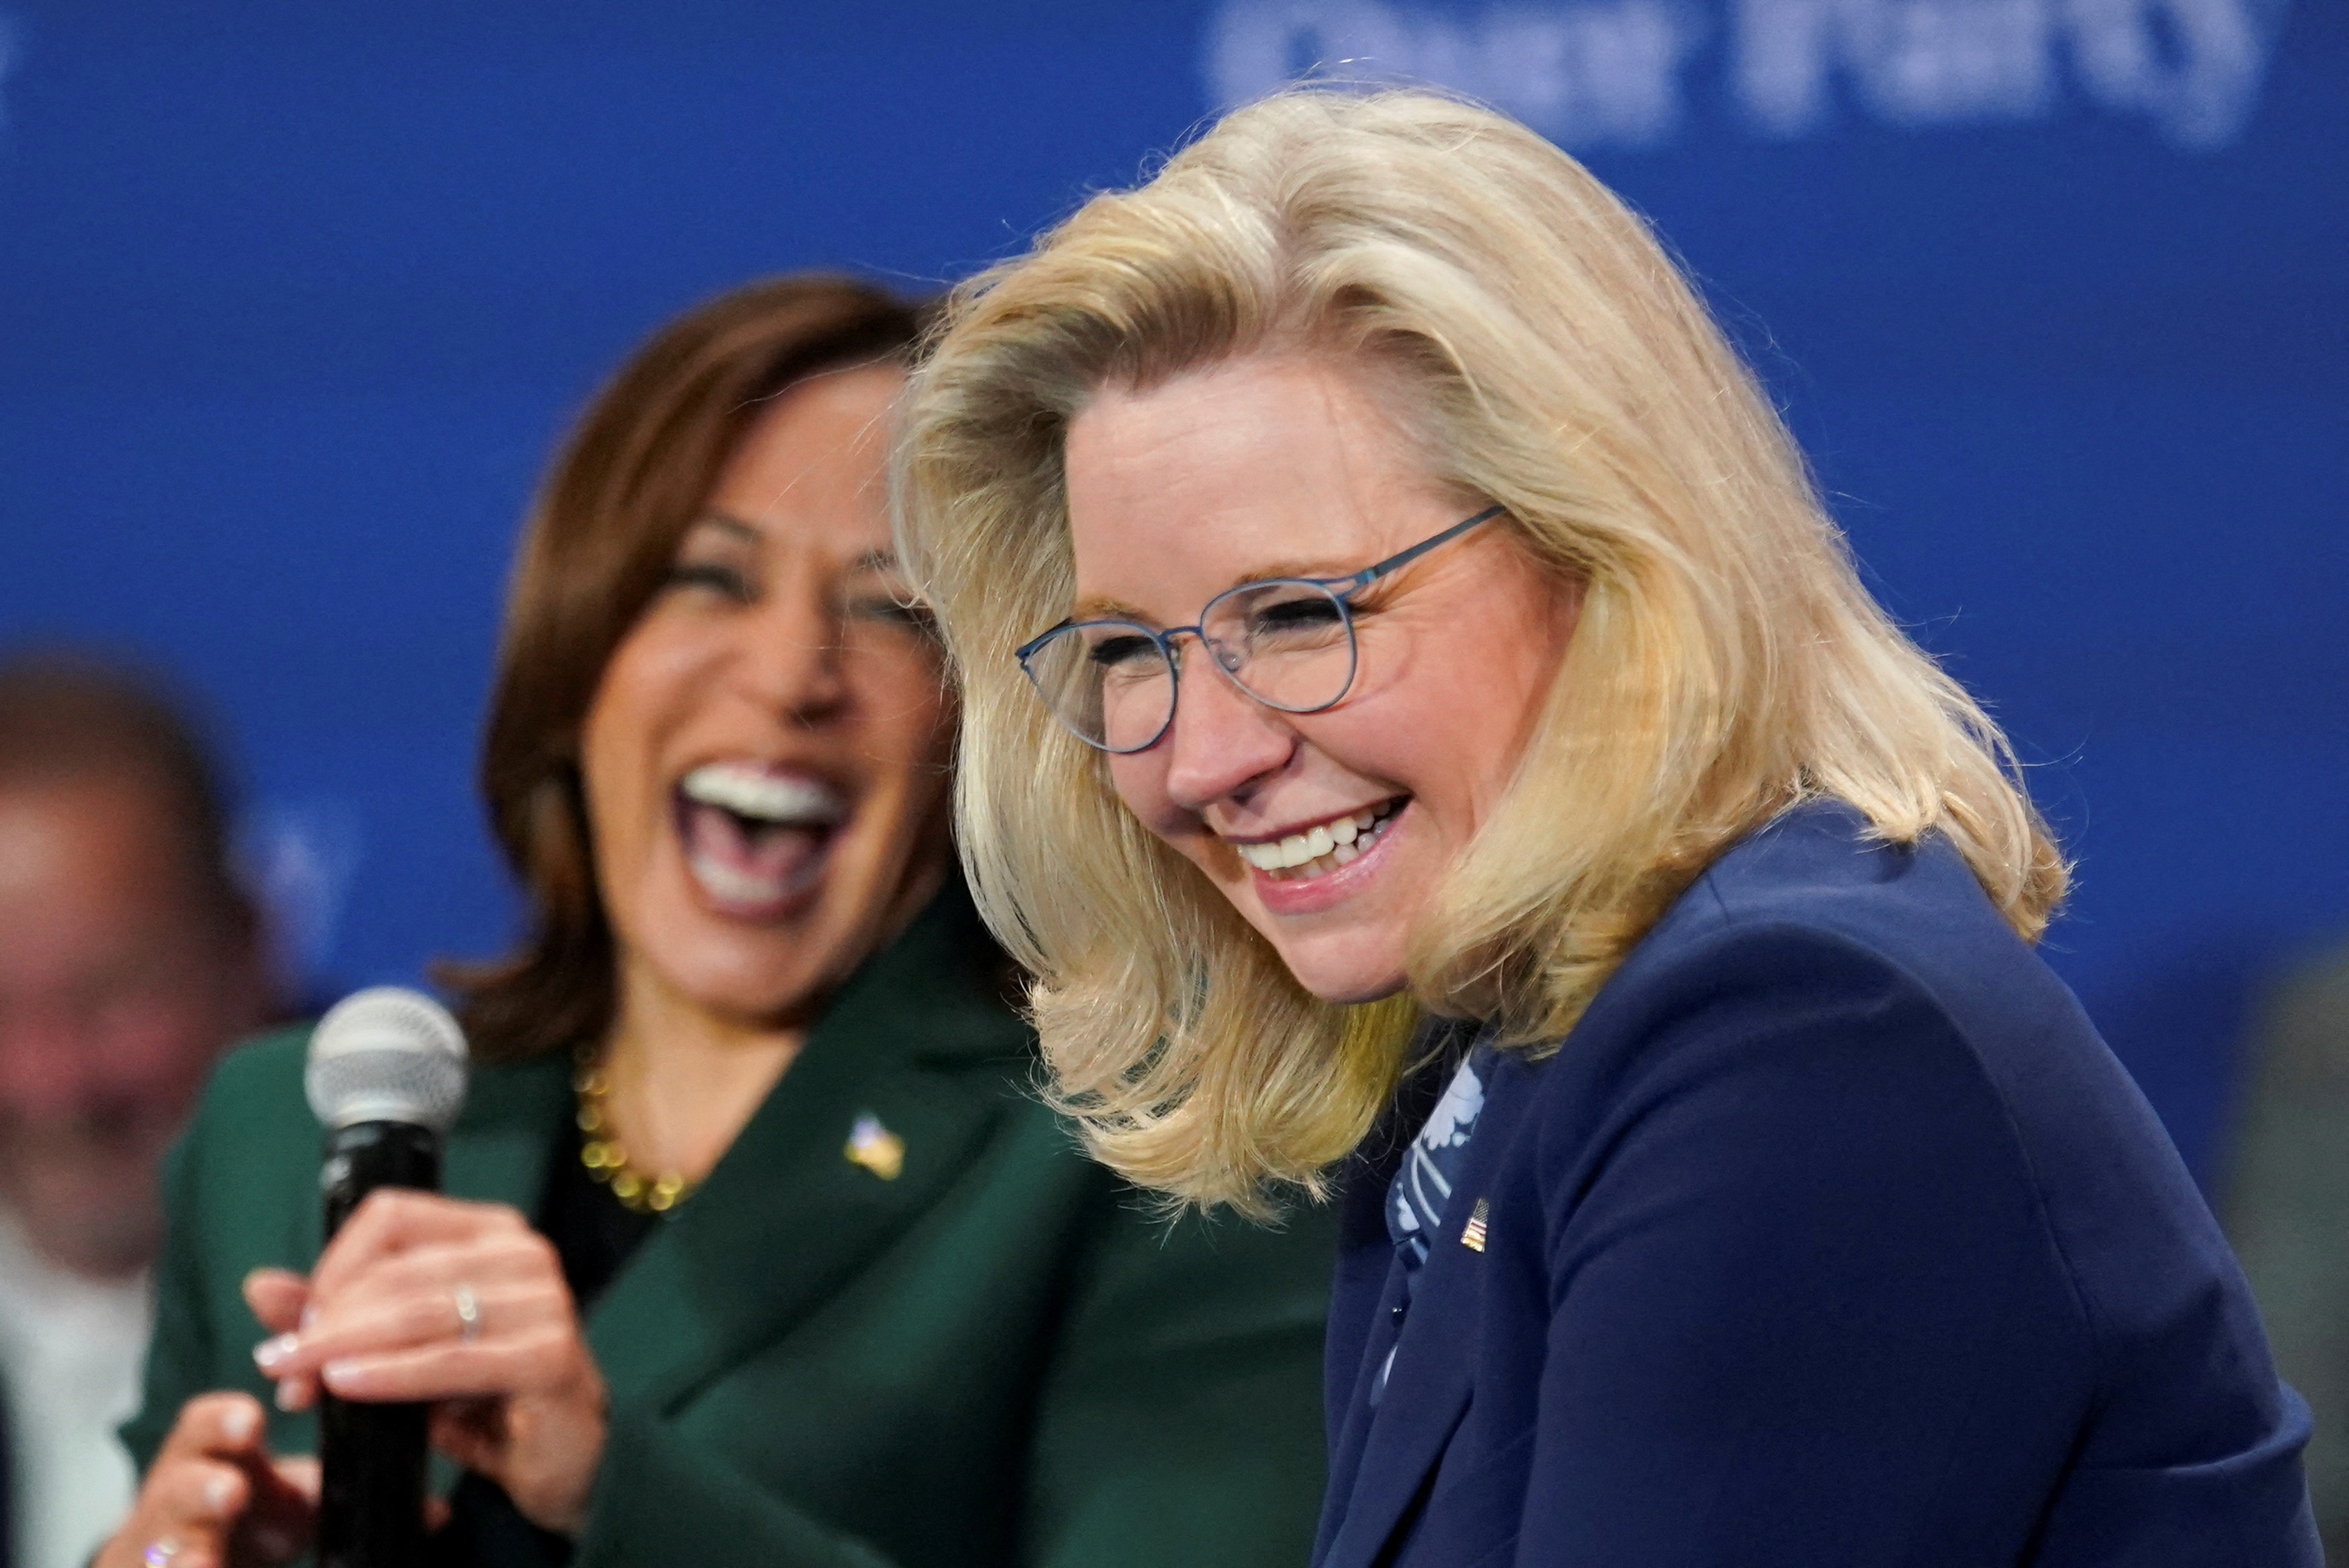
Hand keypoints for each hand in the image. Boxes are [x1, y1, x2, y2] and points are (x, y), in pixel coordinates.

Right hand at [95, 1393, 316, 1567]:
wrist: (194, 1566)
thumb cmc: (253, 1522)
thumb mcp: (291, 1499)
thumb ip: (328, 1487)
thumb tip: (418, 1505)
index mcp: (207, 1458)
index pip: (203, 1425)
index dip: (223, 1422)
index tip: (252, 1423)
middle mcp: (172, 1500)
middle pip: (175, 1488)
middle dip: (202, 1489)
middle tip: (233, 1493)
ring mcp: (154, 1548)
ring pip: (158, 1548)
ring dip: (183, 1556)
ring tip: (205, 1564)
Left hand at [249, 1190, 607, 1534]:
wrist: (561, 1454)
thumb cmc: (484, 1393)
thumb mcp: (404, 1348)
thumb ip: (339, 1314)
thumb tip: (260, 1286)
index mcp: (492, 1232)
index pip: (393, 1216)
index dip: (333, 1263)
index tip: (297, 1320)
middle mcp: (524, 1253)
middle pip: (399, 1269)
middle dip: (327, 1320)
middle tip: (279, 1363)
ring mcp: (545, 1301)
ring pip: (419, 1312)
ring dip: (344, 1347)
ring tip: (297, 1379)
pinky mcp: (550, 1356)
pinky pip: (451, 1361)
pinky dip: (390, 1375)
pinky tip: (347, 1385)